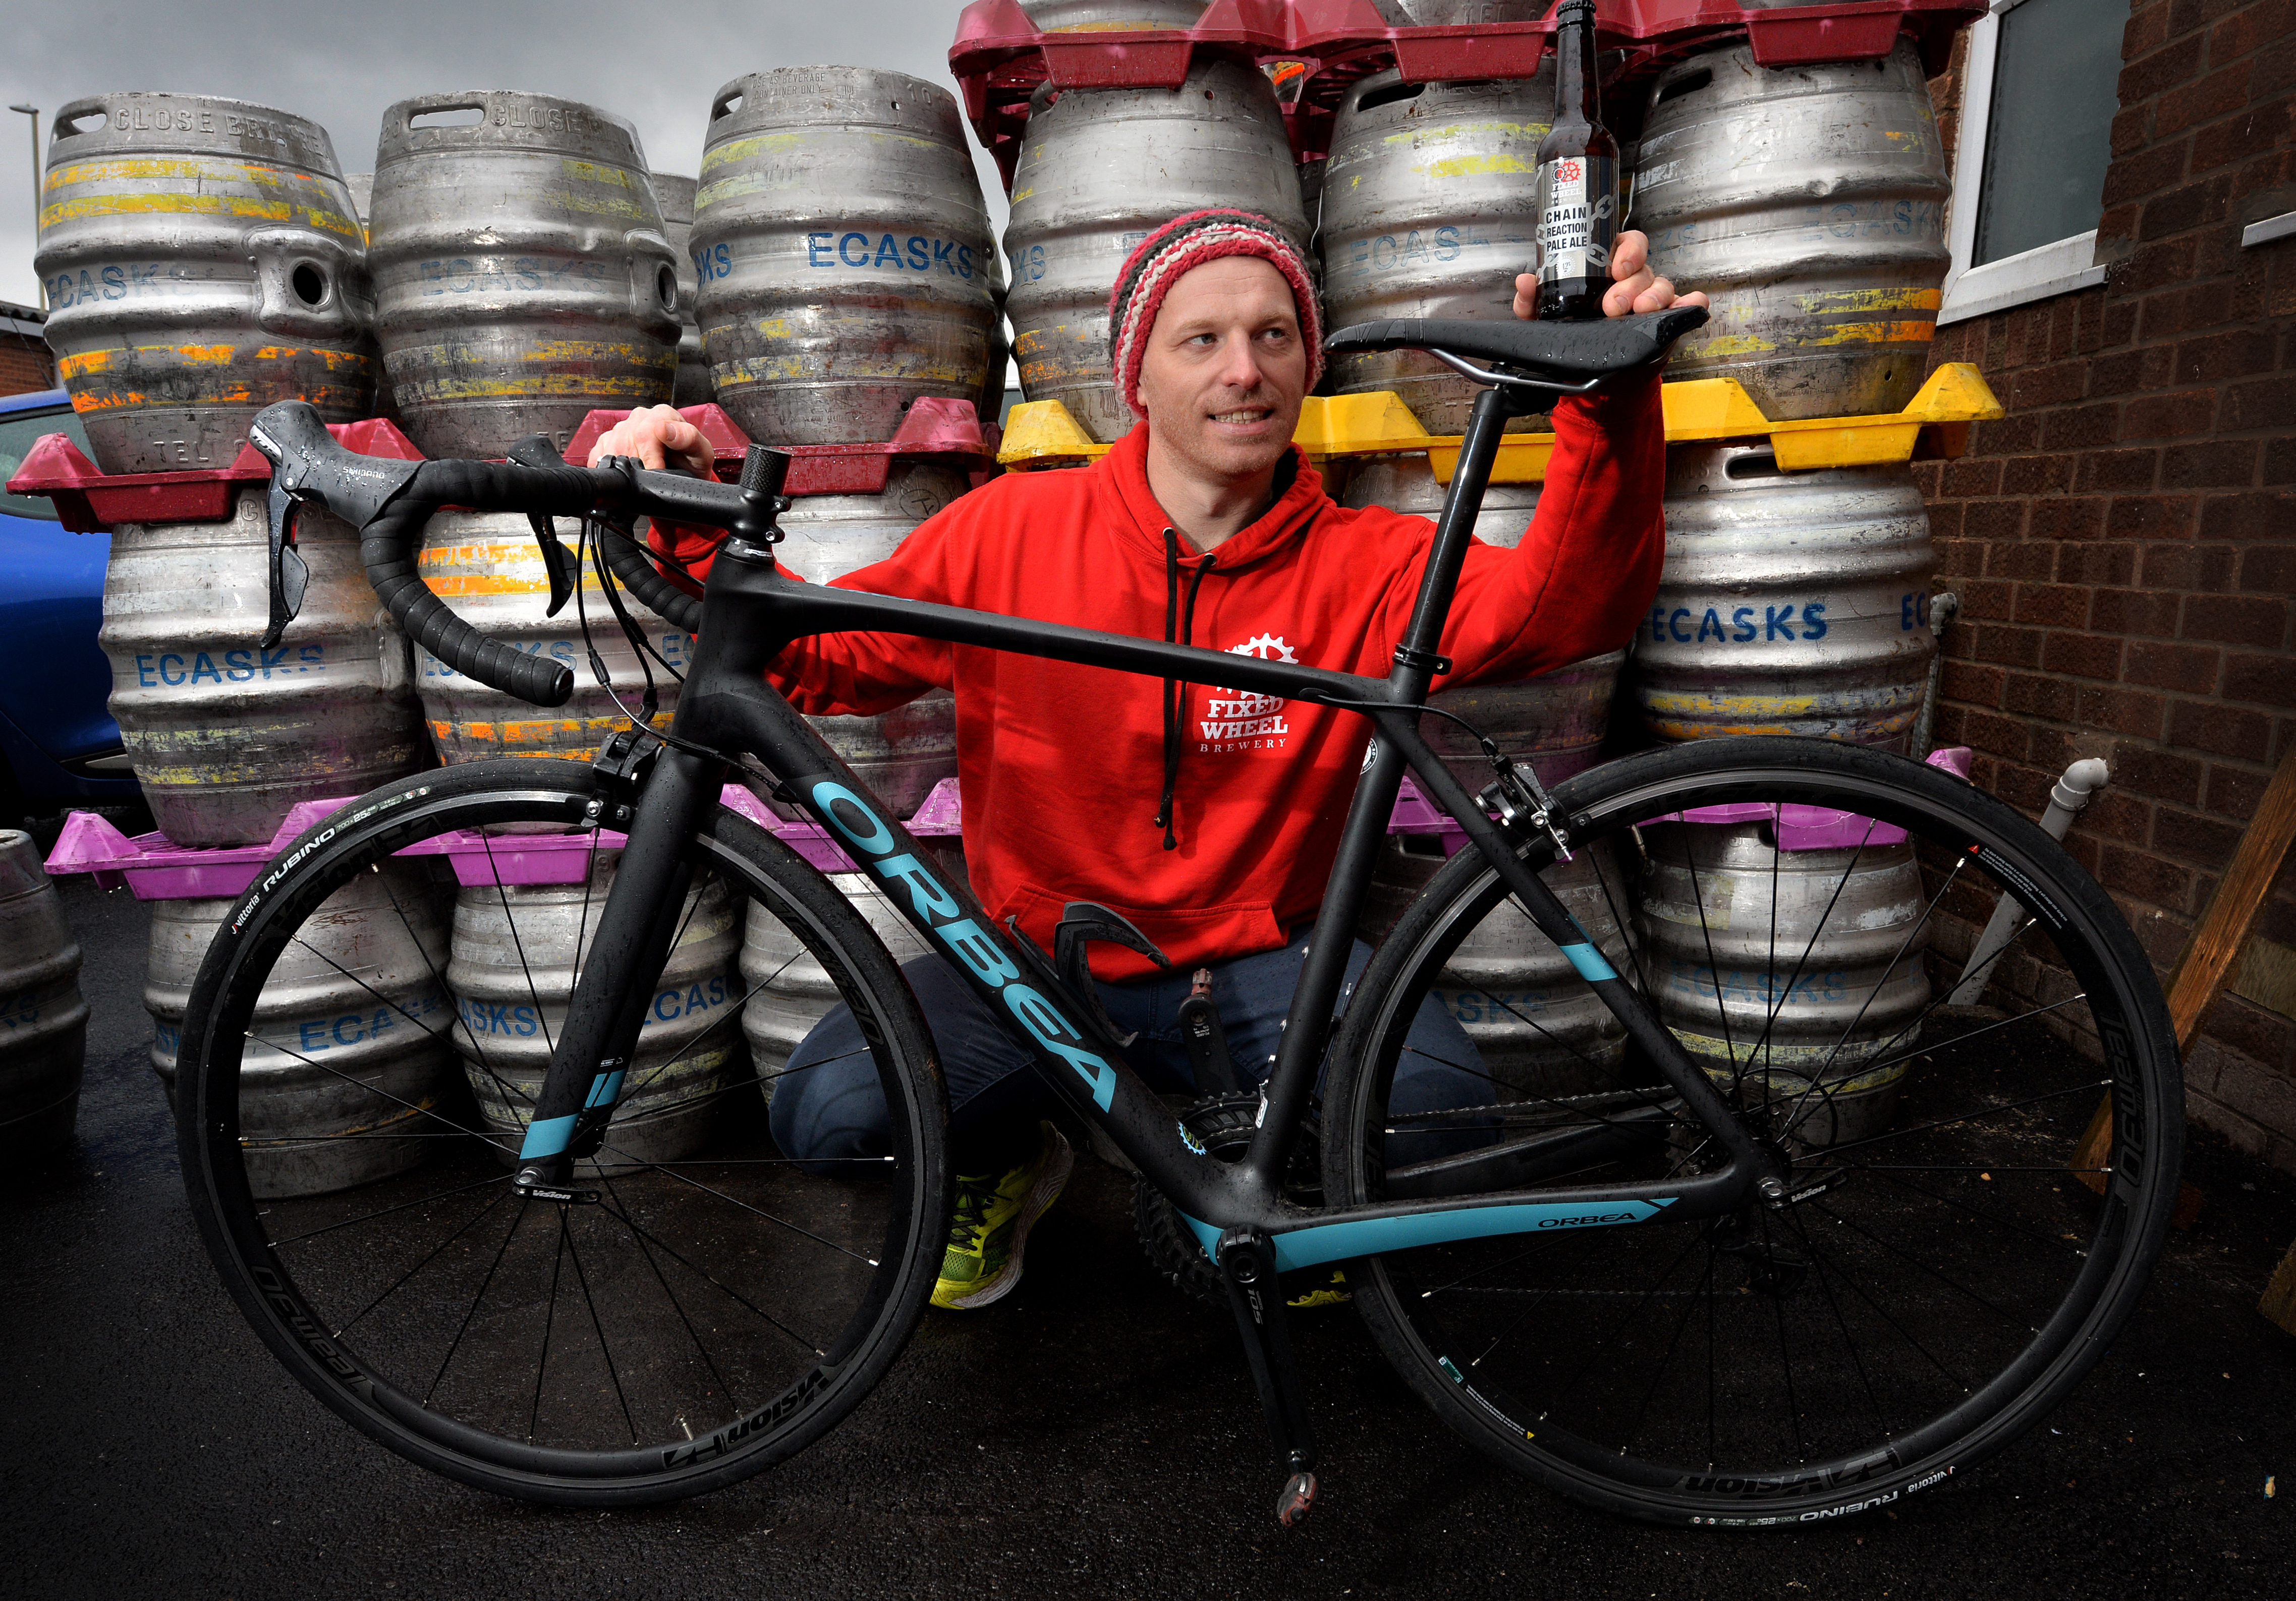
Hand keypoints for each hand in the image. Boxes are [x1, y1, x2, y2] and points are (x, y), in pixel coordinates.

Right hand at [585, 403, 716, 475]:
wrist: (684, 474)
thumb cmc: (692, 463)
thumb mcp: (701, 452)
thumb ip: (688, 438)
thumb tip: (664, 428)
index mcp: (662, 414)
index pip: (644, 433)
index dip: (650, 458)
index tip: (657, 472)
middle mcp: (640, 416)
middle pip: (625, 443)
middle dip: (638, 466)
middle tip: (652, 477)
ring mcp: (622, 427)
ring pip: (609, 449)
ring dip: (623, 469)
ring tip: (641, 475)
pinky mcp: (608, 440)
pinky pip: (597, 455)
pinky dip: (607, 468)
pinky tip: (624, 474)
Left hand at [1512, 230, 1708, 319]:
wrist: (1592, 379)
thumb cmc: (1576, 338)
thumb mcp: (1547, 321)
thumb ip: (1533, 302)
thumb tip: (1525, 282)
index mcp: (1607, 270)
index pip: (1624, 244)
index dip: (1626, 249)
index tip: (1616, 267)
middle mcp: (1633, 280)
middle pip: (1642, 268)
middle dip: (1630, 284)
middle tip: (1613, 305)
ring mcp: (1652, 299)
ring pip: (1662, 285)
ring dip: (1653, 296)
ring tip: (1640, 311)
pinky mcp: (1667, 321)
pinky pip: (1686, 305)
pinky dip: (1691, 303)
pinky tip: (1688, 305)